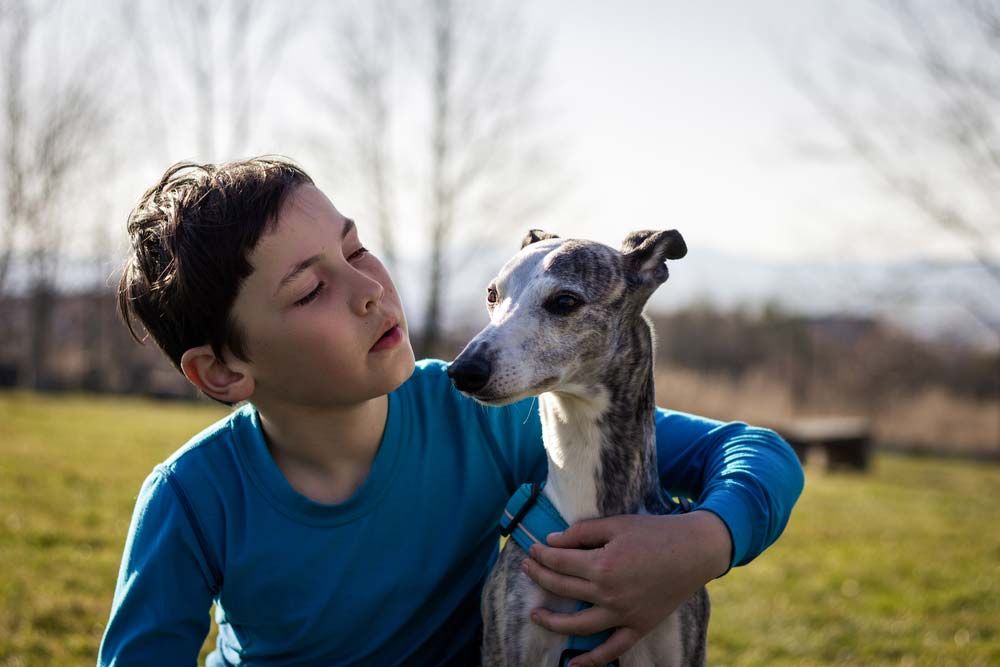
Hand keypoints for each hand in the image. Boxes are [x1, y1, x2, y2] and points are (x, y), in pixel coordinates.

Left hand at [520, 510, 730, 666]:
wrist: (695, 552)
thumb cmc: (655, 533)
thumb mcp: (616, 524)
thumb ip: (582, 532)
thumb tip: (552, 541)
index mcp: (602, 565)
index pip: (560, 562)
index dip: (542, 554)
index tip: (533, 548)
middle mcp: (609, 594)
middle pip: (563, 588)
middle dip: (540, 576)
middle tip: (527, 568)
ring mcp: (623, 614)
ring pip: (577, 625)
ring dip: (552, 622)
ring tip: (535, 615)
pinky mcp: (638, 627)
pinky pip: (612, 649)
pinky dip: (592, 660)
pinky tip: (573, 664)